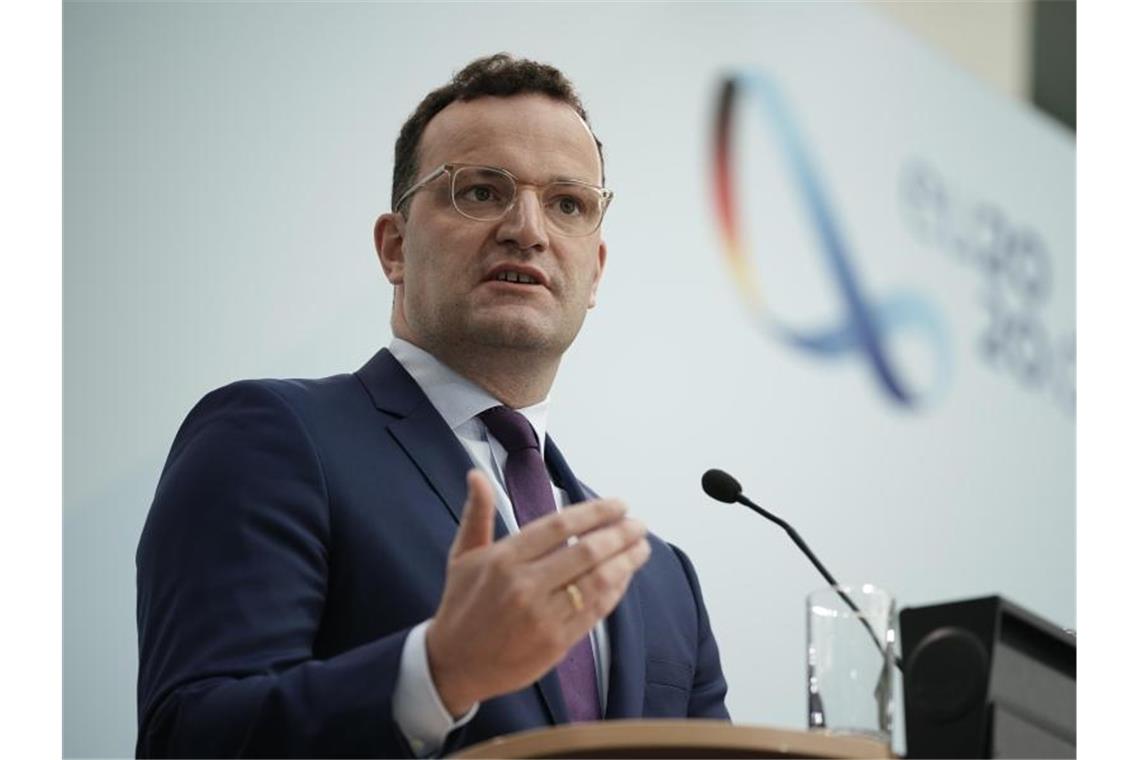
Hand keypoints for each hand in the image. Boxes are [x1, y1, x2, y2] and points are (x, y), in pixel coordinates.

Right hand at [425, 469, 650, 716]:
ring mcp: (542, 616)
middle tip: (638, 524)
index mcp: (504, 558)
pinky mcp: (556, 642)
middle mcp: (524, 585)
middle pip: (586, 552)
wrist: (454, 664)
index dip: (595, 512)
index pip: (560, 526)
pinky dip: (615, 591)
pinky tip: (625, 577)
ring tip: (642, 547)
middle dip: (620, 534)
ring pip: (597, 582)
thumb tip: (476, 474)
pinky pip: (595, 611)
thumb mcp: (462, 556)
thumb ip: (477, 514)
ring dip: (626, 562)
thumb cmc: (461, 605)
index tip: (619, 505)